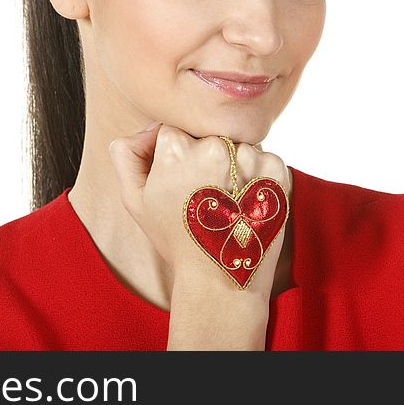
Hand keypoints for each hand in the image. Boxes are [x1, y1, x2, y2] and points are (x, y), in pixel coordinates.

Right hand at [108, 123, 290, 297]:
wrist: (220, 277)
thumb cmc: (175, 237)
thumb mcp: (134, 198)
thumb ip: (126, 153)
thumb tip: (147, 128)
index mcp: (177, 147)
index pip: (176, 130)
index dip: (176, 156)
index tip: (181, 184)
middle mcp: (215, 145)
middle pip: (208, 135)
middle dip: (205, 159)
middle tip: (205, 196)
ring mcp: (250, 157)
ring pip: (236, 145)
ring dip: (233, 166)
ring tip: (227, 202)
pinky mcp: (277, 170)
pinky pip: (263, 158)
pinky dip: (257, 176)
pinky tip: (246, 202)